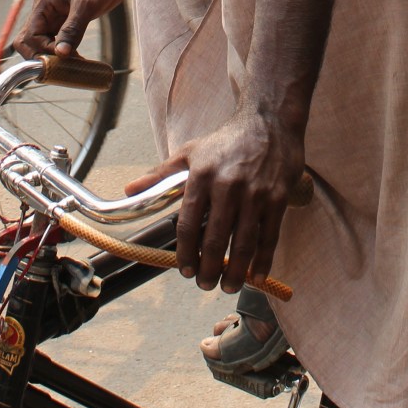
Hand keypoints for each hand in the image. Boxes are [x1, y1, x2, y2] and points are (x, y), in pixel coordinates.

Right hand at [13, 0, 127, 57]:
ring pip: (43, 43)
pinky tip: (77, 61)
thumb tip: (61, 53)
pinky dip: (63, 53)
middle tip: (59, 68)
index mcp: (44, 5)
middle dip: (40, 56)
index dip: (41, 50)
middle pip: (30, 41)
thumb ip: (72, 29)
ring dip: (52, 57)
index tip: (60, 58)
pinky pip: (58, 42)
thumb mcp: (85, 5)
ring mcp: (56, 18)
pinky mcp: (67, 22)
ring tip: (70, 67)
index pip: (29, 35)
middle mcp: (45, 12)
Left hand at [127, 109, 304, 294]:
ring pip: (243, 243)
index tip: (184, 270)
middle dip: (208, 268)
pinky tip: (256, 276)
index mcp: (201, 176)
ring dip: (235, 271)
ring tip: (227, 286)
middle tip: (205, 285)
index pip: (187, 224)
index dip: (185, 252)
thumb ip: (160, 174)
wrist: (270, 121)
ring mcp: (255, 193)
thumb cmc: (226, 140)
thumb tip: (129, 190)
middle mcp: (227, 186)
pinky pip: (269, 236)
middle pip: (214, 239)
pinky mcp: (277, 198)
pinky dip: (263, 260)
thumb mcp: (189, 152)